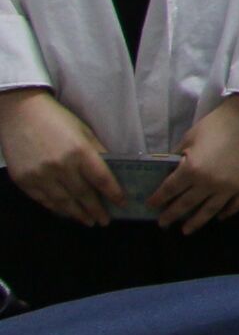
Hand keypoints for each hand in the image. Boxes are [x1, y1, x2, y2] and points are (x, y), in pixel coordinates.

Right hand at [0, 88, 117, 225]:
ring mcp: (40, 175)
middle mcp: (60, 166)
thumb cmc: (56, 119)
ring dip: (77, 214)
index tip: (122, 204)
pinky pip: (43, 200)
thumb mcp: (83, 131)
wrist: (19, 113)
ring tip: (88, 221)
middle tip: (105, 221)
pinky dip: (56, 209)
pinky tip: (66, 212)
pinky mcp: (24, 180)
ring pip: (63, 202)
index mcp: (80, 152)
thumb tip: (112, 172)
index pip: (102, 179)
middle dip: (96, 210)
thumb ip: (97, 153)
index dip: (113, 194)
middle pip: (83, 195)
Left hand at [150, 96, 238, 231]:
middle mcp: (210, 184)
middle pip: (186, 204)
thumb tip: (170, 171)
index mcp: (192, 170)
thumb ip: (179, 157)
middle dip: (171, 215)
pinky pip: (236, 205)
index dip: (158, 199)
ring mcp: (231, 188)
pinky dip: (227, 213)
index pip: (169, 190)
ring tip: (186, 231)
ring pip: (210, 211)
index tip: (150, 206)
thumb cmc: (218, 123)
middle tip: (163, 223)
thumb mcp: (190, 137)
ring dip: (196, 222)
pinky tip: (219, 217)